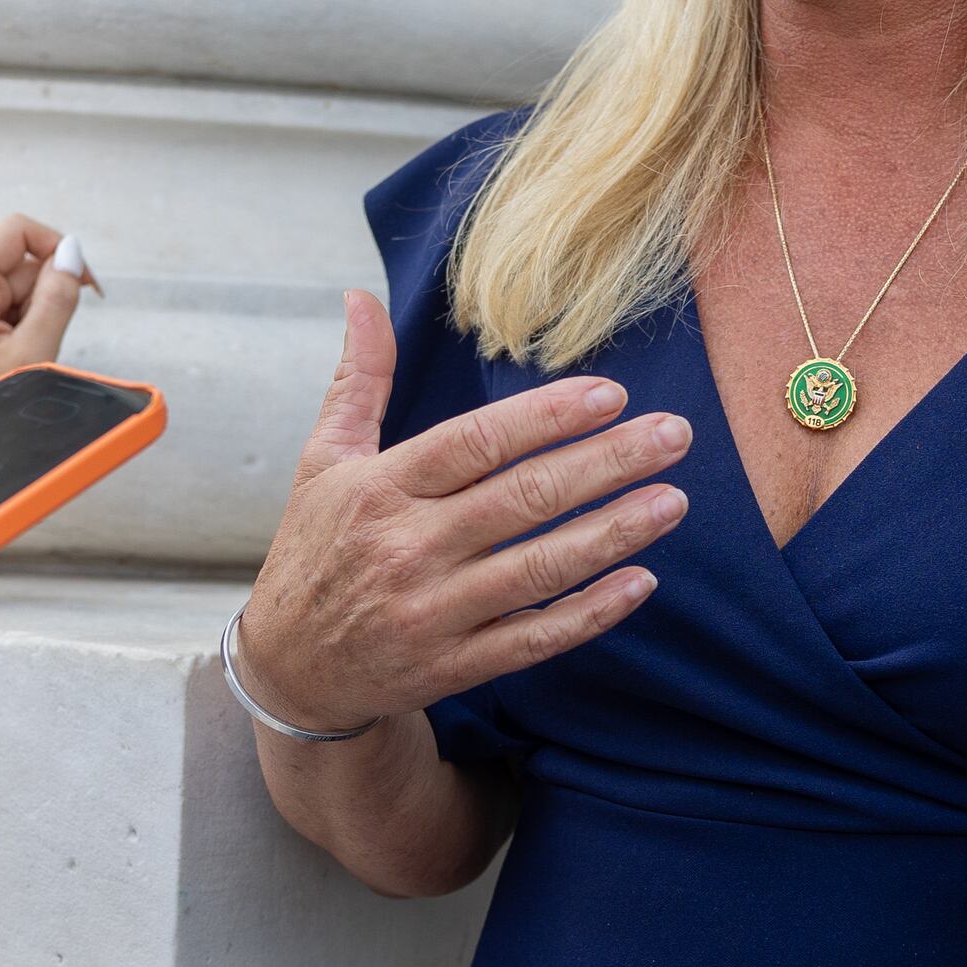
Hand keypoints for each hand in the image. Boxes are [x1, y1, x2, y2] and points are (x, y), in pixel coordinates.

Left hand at [0, 215, 90, 427]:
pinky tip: (7, 354)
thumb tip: (73, 253)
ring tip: (17, 354)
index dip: (57, 247)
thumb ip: (58, 297)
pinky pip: (0, 301)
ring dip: (30, 314)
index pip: (17, 230)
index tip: (85, 282)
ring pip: (14, 284)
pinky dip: (16, 323)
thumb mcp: (33, 351)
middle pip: (18, 261)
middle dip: (42, 296)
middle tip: (38, 341)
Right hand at [232, 293, 691, 736]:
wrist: (291, 670)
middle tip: (674, 436)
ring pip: (538, 569)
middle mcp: (407, 549)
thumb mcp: (322, 459)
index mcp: (380, 489)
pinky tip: (641, 583)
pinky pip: (533, 638)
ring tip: (674, 501)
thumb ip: (358, 379)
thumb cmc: (316, 549)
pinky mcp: (453, 666)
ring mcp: (433, 613)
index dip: (544, 418)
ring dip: (613, 534)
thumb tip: (362, 296)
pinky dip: (589, 614)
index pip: (474, 444)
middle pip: (520, 499)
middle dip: (605, 464)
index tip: (612, 395)